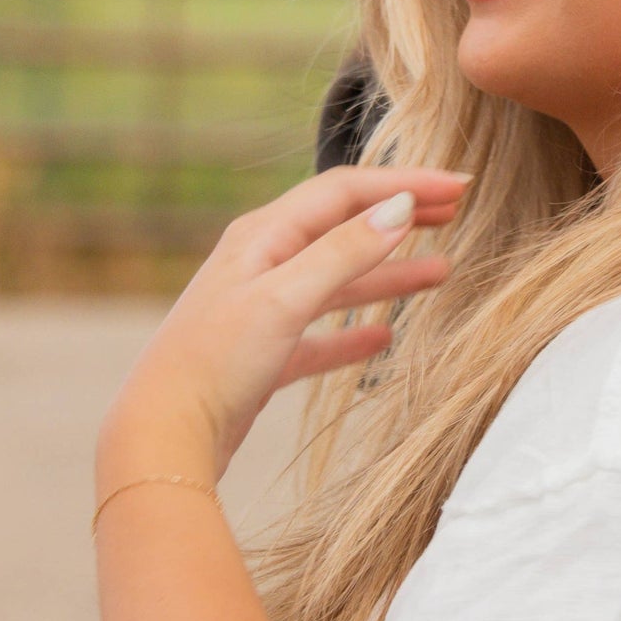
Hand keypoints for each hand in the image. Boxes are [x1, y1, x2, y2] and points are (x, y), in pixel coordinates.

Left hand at [99, 166, 470, 482]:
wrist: (163, 436)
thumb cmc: (214, 361)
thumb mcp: (284, 300)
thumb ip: (343, 253)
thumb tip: (399, 207)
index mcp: (263, 235)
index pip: (345, 190)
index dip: (403, 183)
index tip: (457, 187)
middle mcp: (263, 262)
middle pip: (343, 226)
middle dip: (399, 216)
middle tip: (455, 212)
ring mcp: (262, 308)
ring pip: (338, 279)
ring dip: (388, 273)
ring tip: (441, 272)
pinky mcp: (263, 354)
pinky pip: (319, 332)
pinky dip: (353, 332)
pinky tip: (383, 341)